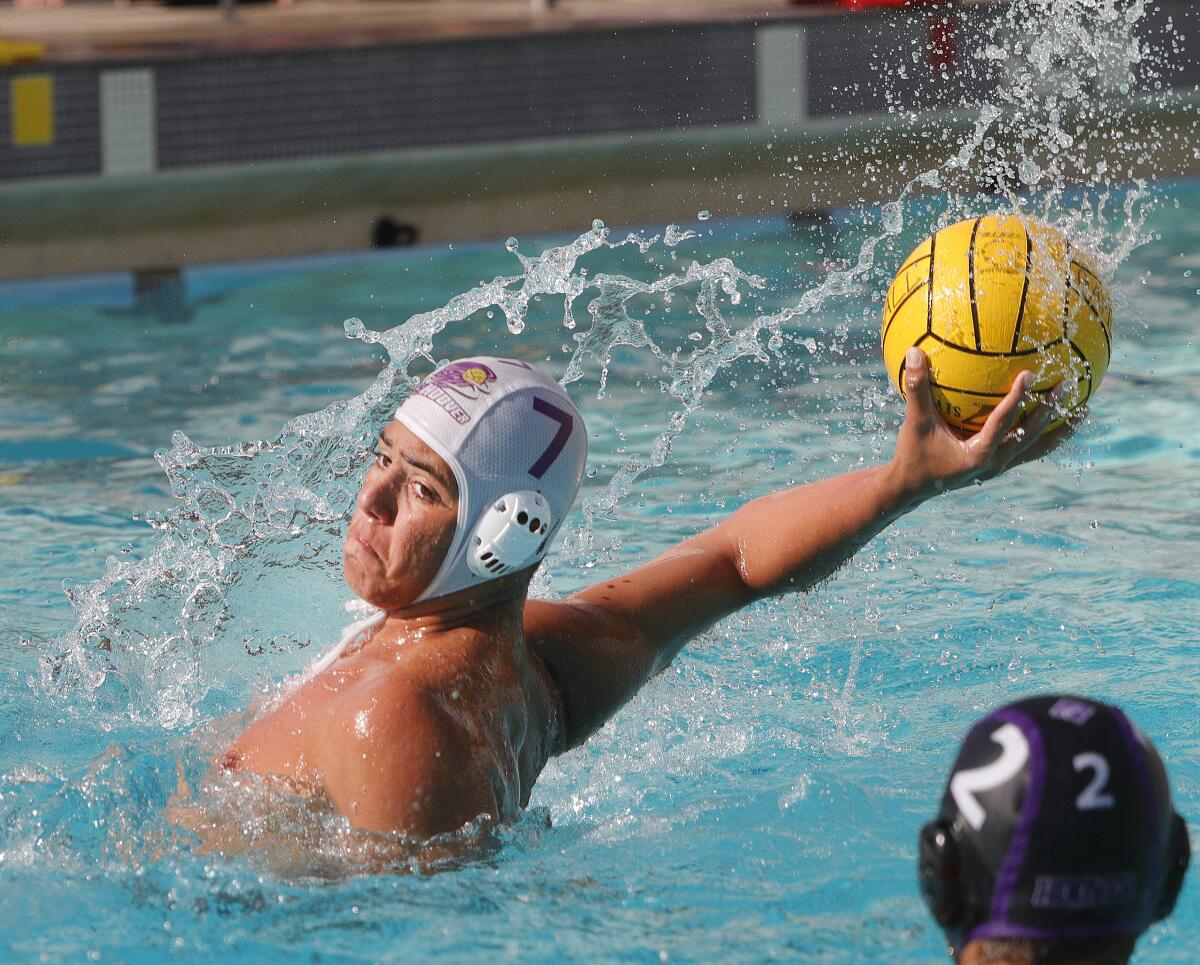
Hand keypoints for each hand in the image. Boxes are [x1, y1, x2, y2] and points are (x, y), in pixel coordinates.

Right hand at [886, 347, 1075, 504]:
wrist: (912, 488)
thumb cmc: (913, 455)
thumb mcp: (914, 422)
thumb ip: (916, 388)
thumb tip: (912, 352)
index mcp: (976, 453)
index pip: (1002, 423)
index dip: (1017, 399)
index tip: (1030, 375)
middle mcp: (993, 463)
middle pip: (1030, 435)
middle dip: (1050, 411)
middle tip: (1066, 386)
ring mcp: (999, 467)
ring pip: (1037, 448)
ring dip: (1059, 429)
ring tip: (1082, 411)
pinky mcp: (999, 466)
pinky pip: (1030, 450)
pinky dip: (1046, 436)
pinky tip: (1057, 422)